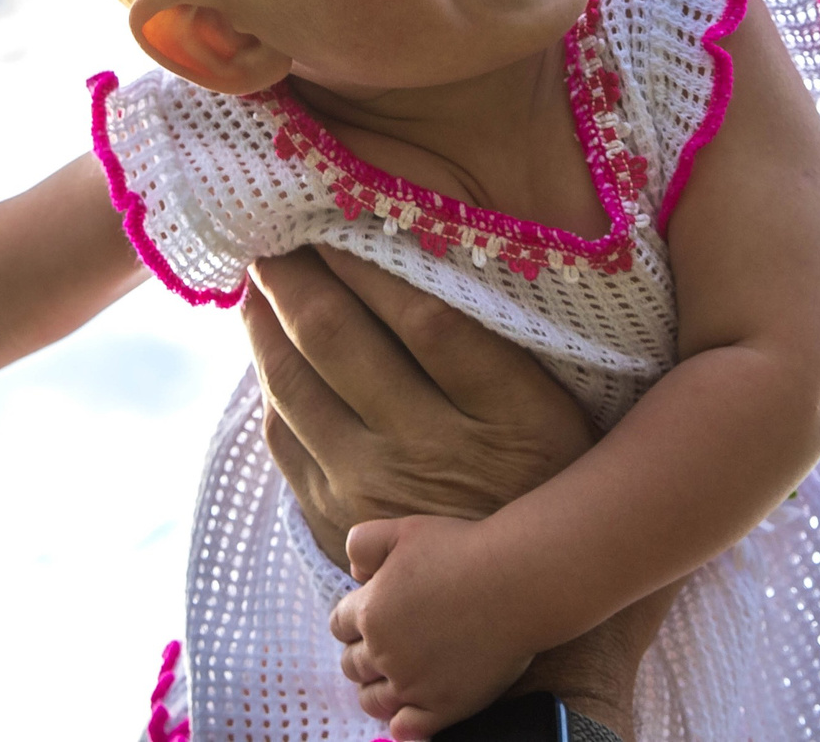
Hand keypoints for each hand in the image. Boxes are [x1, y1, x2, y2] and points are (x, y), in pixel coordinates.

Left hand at [245, 246, 674, 738]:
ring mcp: (372, 492)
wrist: (528, 610)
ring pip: (295, 385)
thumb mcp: (559, 407)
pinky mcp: (334, 518)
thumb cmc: (554, 483)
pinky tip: (266, 344)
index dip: (370, 257)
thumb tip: (444, 247)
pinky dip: (267, 380)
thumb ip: (508, 339)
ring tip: (260, 272)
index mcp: (505, 416)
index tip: (341, 209)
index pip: (422, 316)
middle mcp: (431, 452)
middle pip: (339, 340)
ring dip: (266, 320)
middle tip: (273, 225)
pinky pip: (284, 435)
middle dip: (297, 272)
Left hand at [332, 515, 535, 739]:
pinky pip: (407, 728)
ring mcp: (414, 684)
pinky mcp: (444, 706)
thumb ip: (365, 545)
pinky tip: (409, 713)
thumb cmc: (464, 551)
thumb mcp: (404, 529)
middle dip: (362, 653)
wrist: (517, 581)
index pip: (339, 625)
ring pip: (372, 700)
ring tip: (394, 677)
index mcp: (371, 611)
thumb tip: (355, 574)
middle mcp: (385, 652)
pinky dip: (402, 723)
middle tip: (385, 643)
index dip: (352, 619)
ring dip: (376, 689)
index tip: (369, 616)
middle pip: (352, 664)